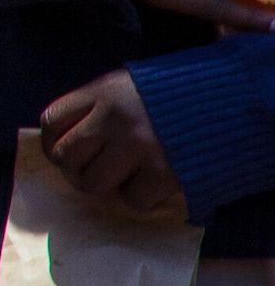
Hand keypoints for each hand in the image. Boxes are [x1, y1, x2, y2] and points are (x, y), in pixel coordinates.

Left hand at [44, 67, 188, 220]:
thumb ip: (101, 105)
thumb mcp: (132, 85)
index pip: (52, 121)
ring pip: (93, 182)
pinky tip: (152, 185)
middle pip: (66, 156)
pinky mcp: (163, 173)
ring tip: (122, 179)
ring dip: (105, 186)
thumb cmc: (178, 94)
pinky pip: (132, 200)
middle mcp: (114, 118)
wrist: (233, 101)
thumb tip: (72, 136)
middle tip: (92, 172)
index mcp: (104, 91)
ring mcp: (138, 147)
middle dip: (75, 169)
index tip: (64, 152)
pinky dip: (139, 198)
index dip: (53, 142)